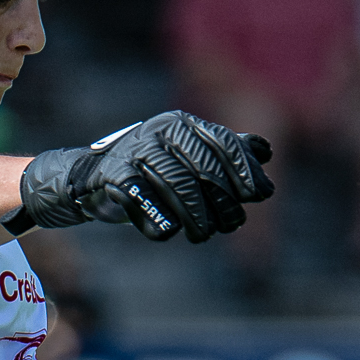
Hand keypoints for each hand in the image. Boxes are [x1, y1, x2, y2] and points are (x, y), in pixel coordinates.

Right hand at [10, 111, 273, 243]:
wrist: (92, 180)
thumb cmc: (150, 172)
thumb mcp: (188, 158)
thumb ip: (225, 152)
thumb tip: (267, 152)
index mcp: (182, 124)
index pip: (223, 142)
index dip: (243, 170)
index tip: (257, 195)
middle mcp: (159, 131)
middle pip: (204, 167)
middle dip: (223, 200)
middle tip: (232, 225)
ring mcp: (135, 151)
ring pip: (177, 184)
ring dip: (195, 216)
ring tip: (202, 235)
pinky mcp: (113, 175)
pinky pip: (143, 198)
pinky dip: (158, 219)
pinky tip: (170, 232)